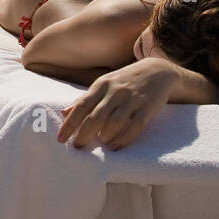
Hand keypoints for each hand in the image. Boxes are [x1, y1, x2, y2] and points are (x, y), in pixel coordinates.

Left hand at [57, 58, 178, 149]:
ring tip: (99, 144)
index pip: (81, 106)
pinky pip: (135, 126)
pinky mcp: (147, 107)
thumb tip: (63, 113)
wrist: (157, 71)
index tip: (60, 139)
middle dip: (84, 134)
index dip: (69, 124)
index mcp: (101, 85)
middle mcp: (115, 91)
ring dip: (104, 136)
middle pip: (96, 116)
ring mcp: (132, 99)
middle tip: (77, 146)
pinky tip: (115, 146)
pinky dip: (124, 138)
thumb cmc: (124, 82)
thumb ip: (85, 100)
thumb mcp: (103, 85)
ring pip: (114, 122)